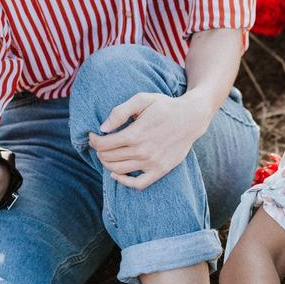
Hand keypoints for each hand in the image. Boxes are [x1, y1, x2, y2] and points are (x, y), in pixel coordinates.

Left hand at [87, 92, 209, 189]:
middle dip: (99, 151)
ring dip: (107, 163)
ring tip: (108, 154)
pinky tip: (117, 174)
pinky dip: (123, 181)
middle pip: (108, 158)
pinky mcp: (160, 170)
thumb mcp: (142, 99)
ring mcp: (152, 163)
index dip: (93, 140)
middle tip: (100, 143)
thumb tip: (102, 128)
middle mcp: (142, 151)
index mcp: (135, 134)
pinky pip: (138, 184)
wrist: (191, 118)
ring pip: (118, 170)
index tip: (93, 135)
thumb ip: (120, 111)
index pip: (103, 144)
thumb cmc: (165, 106)